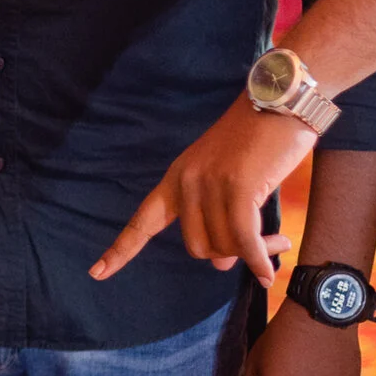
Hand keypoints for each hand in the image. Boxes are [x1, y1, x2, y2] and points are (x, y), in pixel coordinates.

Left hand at [90, 100, 305, 283]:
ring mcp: (210, 183)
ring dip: (254, 253)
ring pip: (224, 245)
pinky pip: (245, 240)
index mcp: (176, 178)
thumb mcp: (226, 180)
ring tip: (277, 242)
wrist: (279, 103)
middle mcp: (186, 181)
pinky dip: (258, 258)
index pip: (143, 220)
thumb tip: (220, 262)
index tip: (96, 273)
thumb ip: (217, 219)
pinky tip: (268, 270)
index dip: (121, 249)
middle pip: (198, 247)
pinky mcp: (239, 186)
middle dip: (228, 254)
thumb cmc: (258, 142)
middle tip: (260, 249)